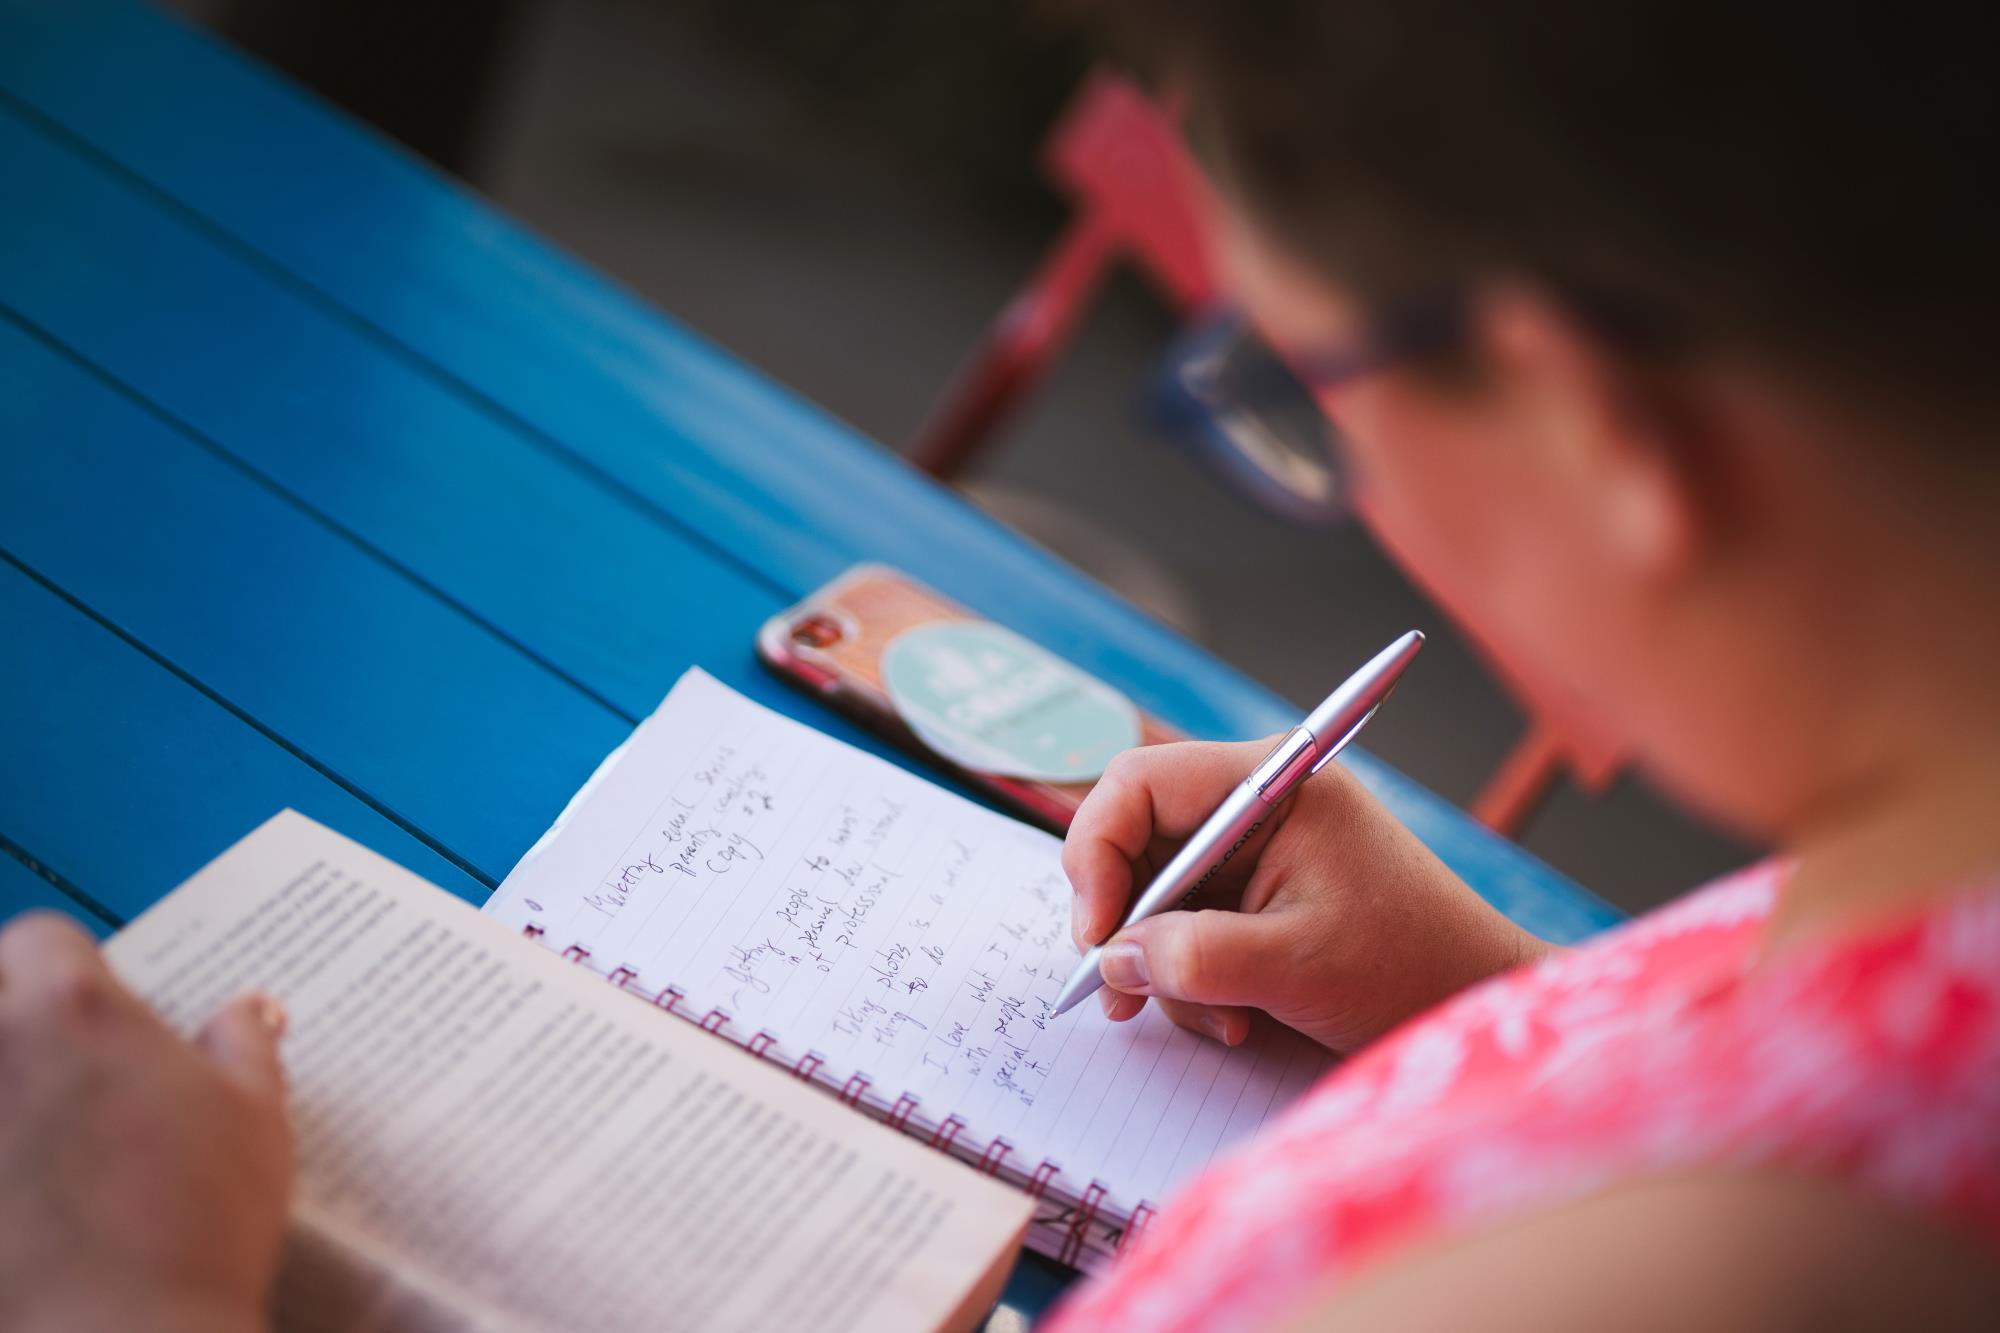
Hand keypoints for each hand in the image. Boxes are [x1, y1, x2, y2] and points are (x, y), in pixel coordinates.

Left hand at [0, 912, 293, 1332]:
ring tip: (32, 1123)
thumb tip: (245, 1011)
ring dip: (0, 1077)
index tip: (92, 1006)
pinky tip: (19, 1188)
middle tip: (55, 1060)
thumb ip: (243, 1047)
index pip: (41, 938)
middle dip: (13, 1009)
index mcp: (75, 1008)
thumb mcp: (255, 1120)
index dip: (67, 966)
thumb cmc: (197, 1224)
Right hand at [1064, 740, 1551, 1051]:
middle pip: (1135, 842)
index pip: (1138, 785)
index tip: (1096, 936)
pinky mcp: (1254, 892)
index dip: (1097, 854)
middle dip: (1129, 925)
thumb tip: (1113, 959)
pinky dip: (1190, 975)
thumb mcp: (1293, 965)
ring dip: (1166, 966)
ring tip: (1222, 1016)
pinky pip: (1185, 925)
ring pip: (1154, 895)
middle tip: (1126, 995)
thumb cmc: (1409, 966)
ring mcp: (1253, 848)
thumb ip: (1194, 957)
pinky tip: (1235, 1012)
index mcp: (1271, 783)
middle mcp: (1255, 802)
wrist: (1475, 1000)